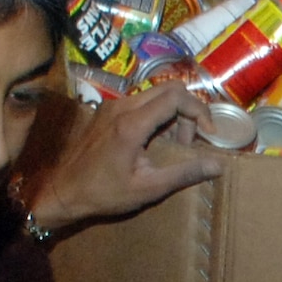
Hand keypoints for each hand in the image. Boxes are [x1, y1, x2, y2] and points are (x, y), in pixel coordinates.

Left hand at [28, 80, 223, 233]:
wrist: (64, 190)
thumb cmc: (105, 193)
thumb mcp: (149, 188)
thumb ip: (185, 173)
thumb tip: (218, 166)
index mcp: (132, 124)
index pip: (176, 97)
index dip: (199, 111)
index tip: (209, 134)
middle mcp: (122, 106)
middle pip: (169, 88)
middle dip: (189, 111)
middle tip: (192, 141)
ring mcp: (112, 105)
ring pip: (156, 94)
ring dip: (174, 114)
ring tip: (175, 145)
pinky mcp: (107, 110)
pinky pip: (142, 102)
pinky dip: (158, 115)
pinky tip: (156, 142)